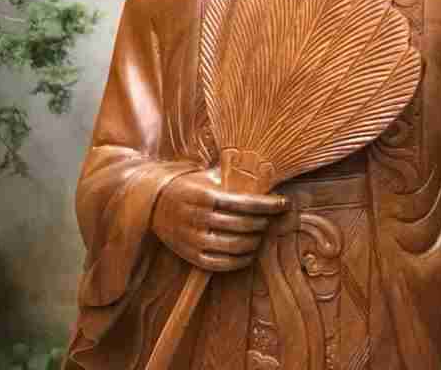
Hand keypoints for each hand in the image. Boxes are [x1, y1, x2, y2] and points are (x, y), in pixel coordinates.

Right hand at [151, 169, 287, 271]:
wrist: (155, 204)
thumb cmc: (189, 186)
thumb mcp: (207, 176)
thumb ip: (232, 178)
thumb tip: (266, 177)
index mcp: (205, 195)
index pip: (245, 203)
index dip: (268, 205)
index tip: (285, 203)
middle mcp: (199, 218)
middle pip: (243, 225)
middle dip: (264, 222)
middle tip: (273, 218)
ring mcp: (194, 239)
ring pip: (235, 246)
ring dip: (255, 241)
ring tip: (262, 233)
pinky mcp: (191, 256)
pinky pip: (221, 264)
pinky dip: (240, 261)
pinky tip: (249, 253)